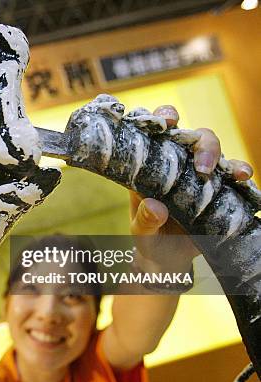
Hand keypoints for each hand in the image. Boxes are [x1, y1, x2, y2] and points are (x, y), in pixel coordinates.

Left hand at [129, 105, 253, 271]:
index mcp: (151, 166)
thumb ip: (144, 220)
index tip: (167, 122)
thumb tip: (154, 206)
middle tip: (202, 166)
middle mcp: (177, 164)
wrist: (168, 259)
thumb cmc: (149, 238)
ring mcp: (200, 175)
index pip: (156, 131)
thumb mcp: (141, 232)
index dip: (162, 118)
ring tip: (228, 173)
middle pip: (193, 136)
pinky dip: (241, 173)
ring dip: (222, 157)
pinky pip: (234, 175)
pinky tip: (243, 179)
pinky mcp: (220, 189)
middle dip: (201, 142)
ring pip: (216, 151)